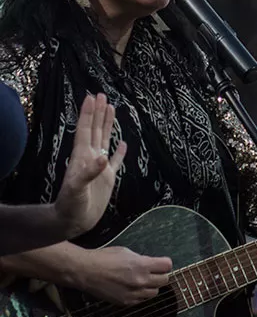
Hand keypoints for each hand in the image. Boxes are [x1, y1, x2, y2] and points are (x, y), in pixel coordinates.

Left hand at [54, 94, 126, 238]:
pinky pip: (115, 161)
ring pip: (105, 140)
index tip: (92, 97)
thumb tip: (102, 157)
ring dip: (108, 125)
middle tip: (101, 95)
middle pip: (95, 130)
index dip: (89, 114)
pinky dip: (120, 152)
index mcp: (83, 156)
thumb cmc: (71, 205)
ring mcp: (99, 167)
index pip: (86, 130)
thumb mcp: (77, 189)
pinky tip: (124, 144)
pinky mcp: (107, 178)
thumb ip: (89, 173)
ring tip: (111, 109)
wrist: (73, 221)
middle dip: (98, 113)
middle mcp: (91, 157)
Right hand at [76, 246, 172, 305]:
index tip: (162, 263)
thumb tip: (151, 264)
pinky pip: (141, 300)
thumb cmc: (103, 258)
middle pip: (164, 280)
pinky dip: (141, 295)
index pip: (167, 266)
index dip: (165, 263)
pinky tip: (134, 288)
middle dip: (160, 275)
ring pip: (155, 292)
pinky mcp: (125, 302)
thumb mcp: (126, 252)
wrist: (84, 271)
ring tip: (143, 281)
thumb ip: (142, 260)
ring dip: (152, 286)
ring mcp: (133, 293)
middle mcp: (140, 280)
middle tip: (154, 272)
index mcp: (142, 265)